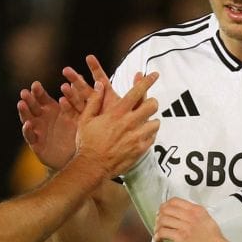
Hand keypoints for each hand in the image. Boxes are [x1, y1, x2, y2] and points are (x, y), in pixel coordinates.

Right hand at [17, 78, 78, 169]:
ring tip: (21, 103)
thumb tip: (81, 76)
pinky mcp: (36, 143)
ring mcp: (37, 130)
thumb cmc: (77, 132)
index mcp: (50, 108)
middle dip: (29, 99)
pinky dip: (27, 130)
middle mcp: (41, 117)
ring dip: (24, 111)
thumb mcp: (79, 113)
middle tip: (25, 92)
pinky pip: (30, 136)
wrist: (76, 156)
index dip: (38, 92)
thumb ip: (77, 97)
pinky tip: (27, 124)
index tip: (35, 84)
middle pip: (33, 106)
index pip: (42, 97)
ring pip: (28, 118)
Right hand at [72, 57, 160, 178]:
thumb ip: (94, 101)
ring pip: (156, 122)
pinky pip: (153, 138)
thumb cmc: (87, 142)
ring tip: (145, 123)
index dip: (147, 81)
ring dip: (152, 121)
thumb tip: (100, 85)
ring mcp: (136, 137)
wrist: (92, 166)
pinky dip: (149, 135)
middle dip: (152, 103)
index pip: (137, 92)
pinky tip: (142, 136)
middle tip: (148, 105)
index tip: (154, 75)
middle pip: (152, 105)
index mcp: (117, 113)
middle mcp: (129, 123)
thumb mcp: (85, 119)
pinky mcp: (140, 150)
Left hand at [153, 199, 229, 241]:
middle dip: (159, 217)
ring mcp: (185, 226)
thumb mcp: (208, 221)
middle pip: (166, 209)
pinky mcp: (181, 238)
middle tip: (159, 225)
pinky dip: (157, 237)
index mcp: (197, 210)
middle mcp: (190, 215)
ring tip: (159, 235)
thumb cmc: (215, 241)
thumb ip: (196, 216)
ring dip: (157, 228)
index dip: (165, 206)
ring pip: (162, 220)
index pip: (175, 201)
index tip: (163, 213)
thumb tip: (183, 217)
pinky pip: (163, 232)